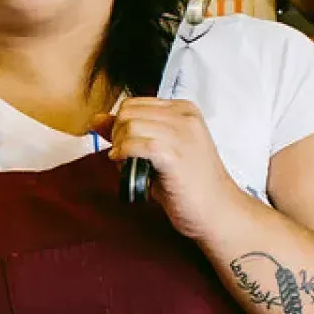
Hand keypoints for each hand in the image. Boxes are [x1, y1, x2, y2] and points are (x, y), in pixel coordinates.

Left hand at [97, 97, 244, 239]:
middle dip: (116, 134)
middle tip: (124, 155)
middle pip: (128, 112)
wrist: (217, 210)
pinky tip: (126, 165)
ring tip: (129, 163)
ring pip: (130, 125)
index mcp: (184, 110)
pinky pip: (137, 144)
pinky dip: (124, 154)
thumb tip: (96, 119)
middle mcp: (185, 117)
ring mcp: (182, 135)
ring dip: (120, 146)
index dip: (120, 124)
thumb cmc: (188, 183)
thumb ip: (129, 132)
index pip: (134, 102)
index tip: (125, 145)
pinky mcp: (175, 156)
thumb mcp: (158, 149)